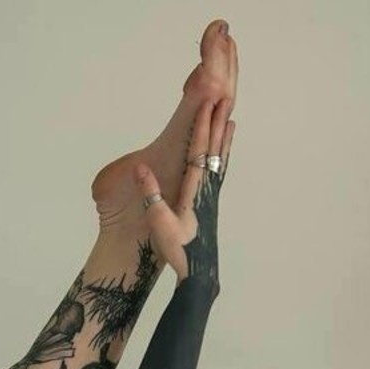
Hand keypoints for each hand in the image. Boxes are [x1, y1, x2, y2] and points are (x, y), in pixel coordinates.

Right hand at [134, 98, 234, 284]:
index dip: (203, 126)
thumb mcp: (159, 223)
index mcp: (195, 191)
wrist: (200, 272)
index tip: (207, 103)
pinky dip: (221, 155)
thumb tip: (140, 168)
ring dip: (223, 136)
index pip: (199, 151)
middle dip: (217, 122)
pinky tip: (222, 151)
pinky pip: (218, 171)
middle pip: (213, 149)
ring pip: (219, 158)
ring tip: (229, 115)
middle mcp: (207, 189)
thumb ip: (151, 195)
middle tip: (223, 97)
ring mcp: (211, 195)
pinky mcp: (211, 203)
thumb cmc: (180, 251)